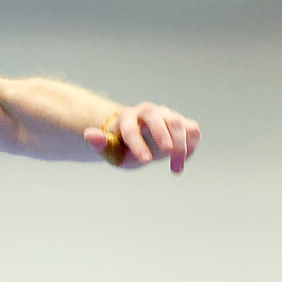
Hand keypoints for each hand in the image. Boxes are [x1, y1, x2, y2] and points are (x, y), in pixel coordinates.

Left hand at [85, 102, 199, 173]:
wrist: (137, 141)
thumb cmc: (121, 147)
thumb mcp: (110, 150)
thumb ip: (101, 144)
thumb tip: (89, 134)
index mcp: (127, 117)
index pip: (131, 129)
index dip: (138, 144)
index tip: (145, 162)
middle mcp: (148, 112)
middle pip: (158, 117)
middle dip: (163, 134)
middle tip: (166, 152)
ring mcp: (166, 115)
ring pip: (178, 124)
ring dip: (180, 146)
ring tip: (175, 169)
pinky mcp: (181, 122)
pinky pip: (192, 130)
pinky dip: (192, 145)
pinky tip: (182, 161)